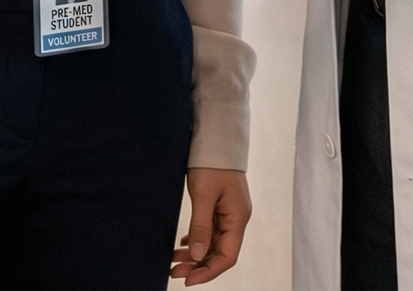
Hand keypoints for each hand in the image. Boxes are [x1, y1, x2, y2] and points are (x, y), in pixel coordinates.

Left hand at [171, 167, 250, 282]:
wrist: (216, 135)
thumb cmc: (211, 162)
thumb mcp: (203, 194)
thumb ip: (201, 226)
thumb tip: (198, 257)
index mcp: (238, 217)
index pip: (228, 257)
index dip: (208, 272)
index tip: (188, 280)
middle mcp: (237, 218)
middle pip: (220, 252)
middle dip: (198, 265)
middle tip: (174, 271)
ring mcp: (230, 211)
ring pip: (214, 242)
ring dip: (196, 253)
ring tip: (174, 260)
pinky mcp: (221, 205)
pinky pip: (211, 230)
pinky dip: (198, 239)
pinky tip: (185, 243)